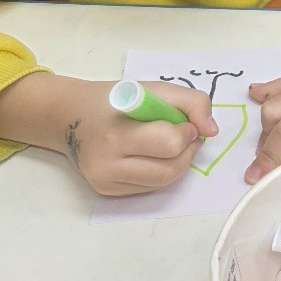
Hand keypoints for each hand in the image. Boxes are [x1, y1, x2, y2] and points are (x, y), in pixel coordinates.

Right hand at [0, 72, 217, 195]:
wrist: (68, 116)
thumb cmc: (114, 100)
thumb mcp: (155, 89)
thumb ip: (192, 102)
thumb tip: (212, 131)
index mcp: (116, 134)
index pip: (169, 144)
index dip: (186, 132)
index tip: (183, 121)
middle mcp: (106, 164)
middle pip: (169, 169)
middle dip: (187, 151)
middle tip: (185, 135)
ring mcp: (105, 182)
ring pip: (163, 182)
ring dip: (179, 163)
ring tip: (173, 144)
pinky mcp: (107, 191)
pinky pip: (149, 187)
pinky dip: (162, 171)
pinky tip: (154, 155)